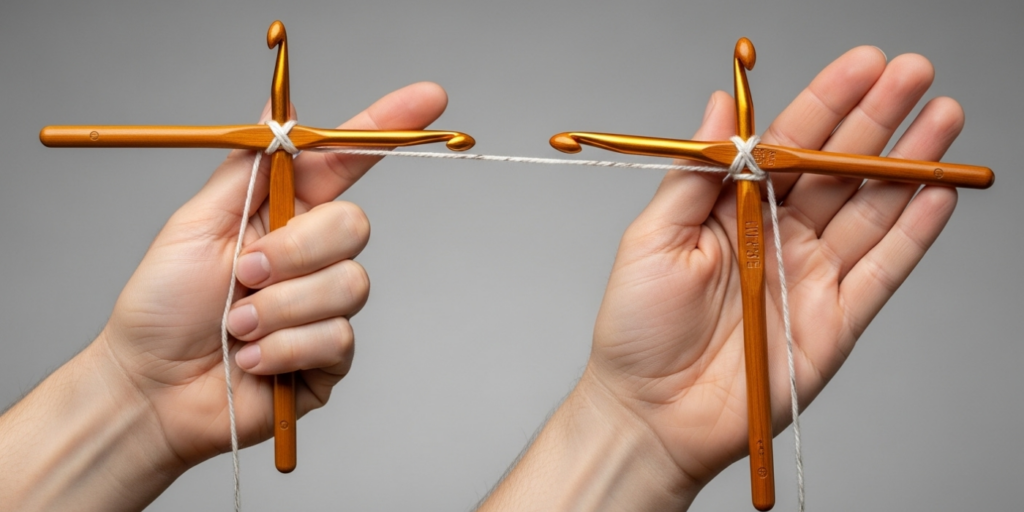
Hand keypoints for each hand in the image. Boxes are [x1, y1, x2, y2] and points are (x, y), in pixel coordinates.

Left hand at [103, 82, 450, 462]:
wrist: (151, 388)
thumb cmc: (162, 305)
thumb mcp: (197, 223)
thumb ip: (250, 167)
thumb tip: (277, 107)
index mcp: (285, 213)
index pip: (348, 162)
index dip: (389, 127)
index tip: (430, 98)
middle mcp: (312, 257)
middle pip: (354, 226)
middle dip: (296, 252)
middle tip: (244, 274)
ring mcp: (325, 307)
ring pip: (348, 286)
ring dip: (281, 308)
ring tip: (237, 328)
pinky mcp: (330, 357)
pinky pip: (337, 338)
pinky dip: (284, 348)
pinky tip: (252, 360)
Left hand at [482, 47, 962, 509]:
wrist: (651, 413)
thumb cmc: (638, 328)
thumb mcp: (652, 238)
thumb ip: (695, 173)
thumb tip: (718, 105)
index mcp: (734, 210)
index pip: (790, 144)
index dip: (827, 102)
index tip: (863, 63)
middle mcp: (779, 236)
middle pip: (838, 168)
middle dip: (878, 118)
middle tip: (914, 73)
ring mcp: (811, 276)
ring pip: (870, 210)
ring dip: (909, 163)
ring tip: (941, 116)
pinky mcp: (836, 321)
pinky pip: (882, 270)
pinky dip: (913, 232)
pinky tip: (937, 191)